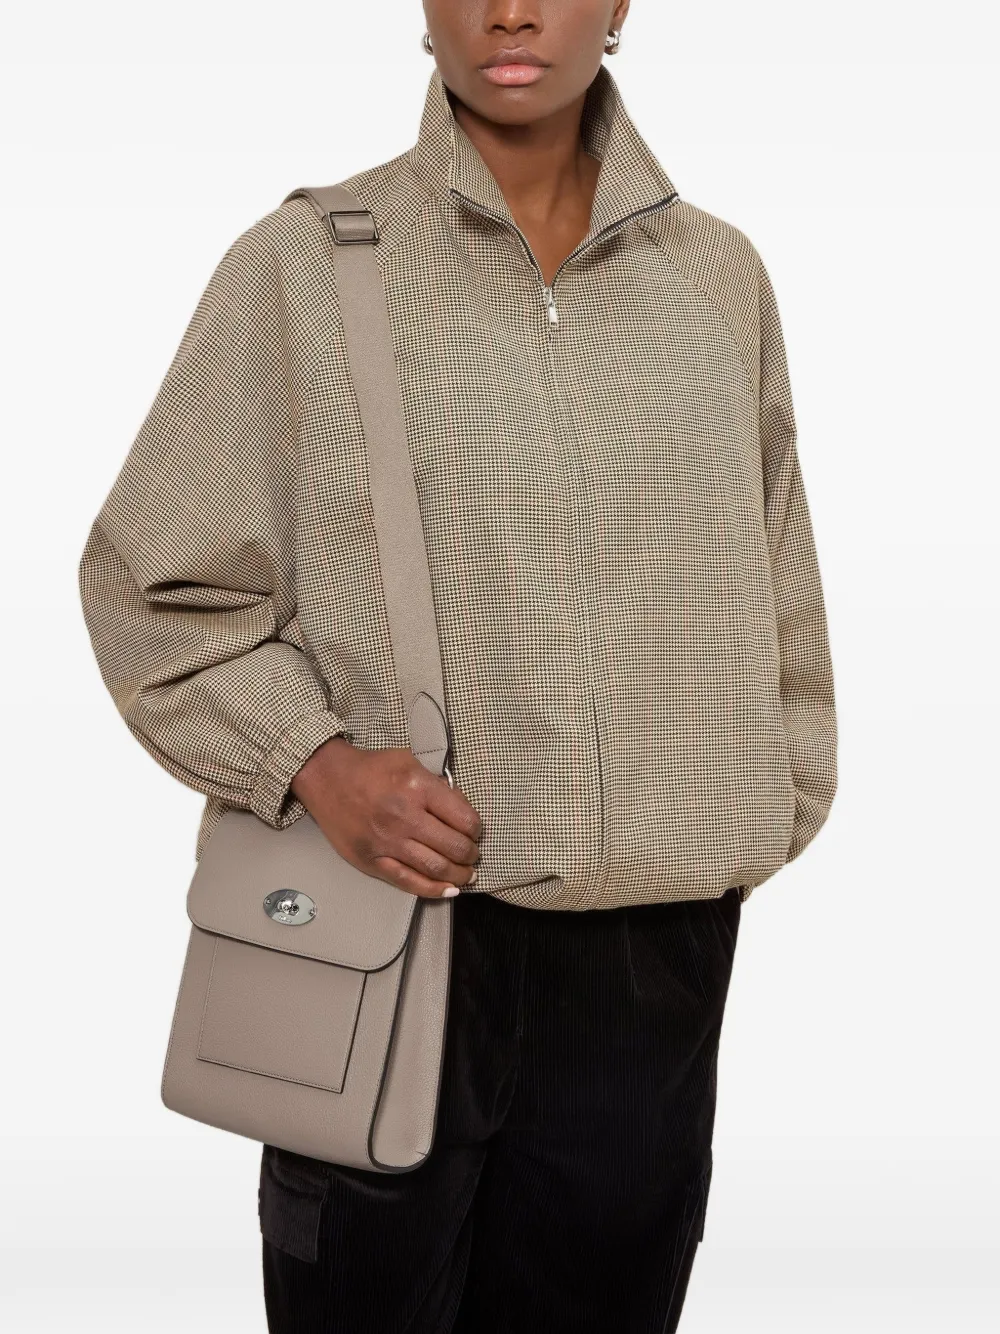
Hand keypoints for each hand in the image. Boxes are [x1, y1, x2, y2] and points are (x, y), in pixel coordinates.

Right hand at [290, 736, 481, 897]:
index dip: (476, 829)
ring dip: (458, 875)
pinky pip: (407, 881)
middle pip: (453, 847)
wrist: (326, 778)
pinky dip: (432, 889)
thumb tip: (461, 809)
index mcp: (417, 788)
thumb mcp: (409, 761)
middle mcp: (404, 816)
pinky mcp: (371, 860)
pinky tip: (447, 890)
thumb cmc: (370, 768)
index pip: (464, 818)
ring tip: (466, 875)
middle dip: (470, 854)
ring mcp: (387, 841)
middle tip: (473, 855)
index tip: (475, 832)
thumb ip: (437, 785)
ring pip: (434, 868)